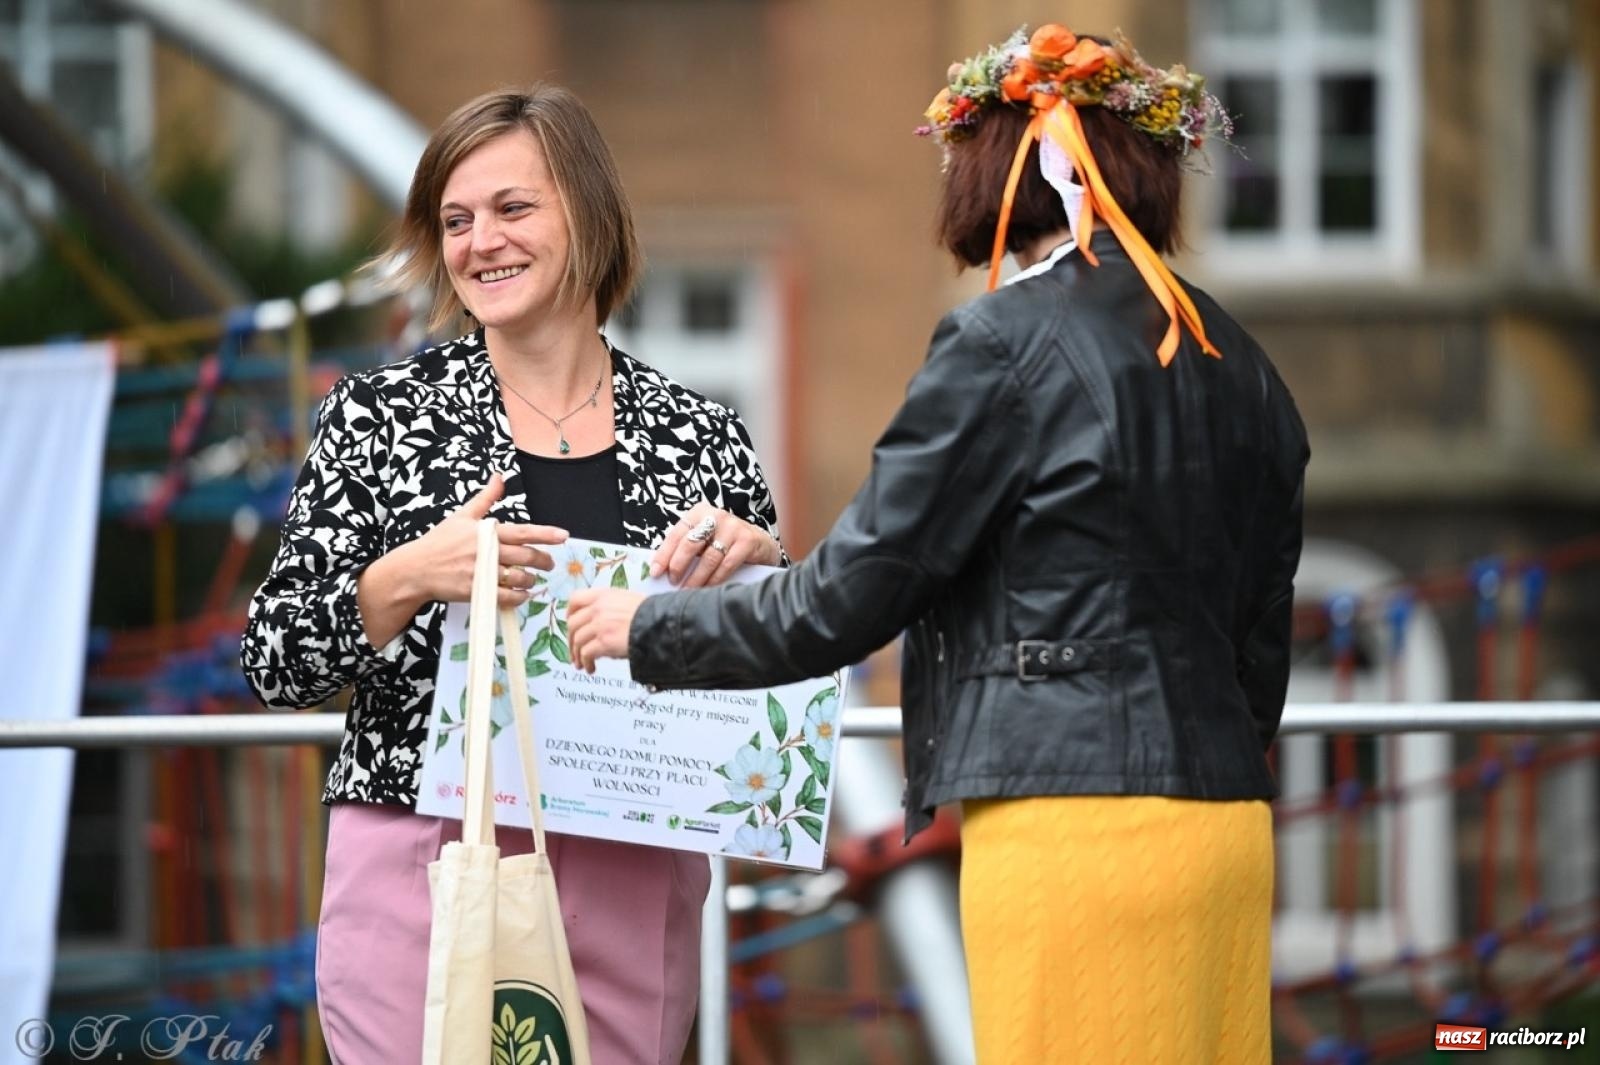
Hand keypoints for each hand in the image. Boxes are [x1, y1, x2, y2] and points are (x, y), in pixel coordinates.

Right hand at [371, 473, 567, 612]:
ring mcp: (481, 573)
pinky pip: (506, 597)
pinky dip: (519, 597)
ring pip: (519, 578)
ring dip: (531, 580)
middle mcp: (487, 552)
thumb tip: (499, 477)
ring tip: (533, 579)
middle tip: (550, 563)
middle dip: (544, 560)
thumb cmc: (439, 542)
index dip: (546, 534)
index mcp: (486, 533)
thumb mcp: (462, 516)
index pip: (523, 531)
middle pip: (526, 557)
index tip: (564, 536)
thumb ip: (485, 499)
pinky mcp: (476, 591)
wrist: (416, 569)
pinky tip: (523, 594)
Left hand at [567, 588, 645, 672]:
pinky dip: (586, 663)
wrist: (660, 624)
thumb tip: (599, 624)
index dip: (569, 613)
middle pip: (573, 624)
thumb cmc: (650, 615)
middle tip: (574, 650)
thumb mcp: (627, 601)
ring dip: (577, 655)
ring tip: (581, 664)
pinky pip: (586, 653)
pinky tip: (591, 668)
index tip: (570, 624)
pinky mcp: (603, 642)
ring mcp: (599, 624)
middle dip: (571, 640)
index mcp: (603, 595)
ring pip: (577, 641)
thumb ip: (609, 608)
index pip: (575, 600)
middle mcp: (598, 608)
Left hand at [651, 502, 779, 588]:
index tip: (655, 572)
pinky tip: (708, 588)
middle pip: (690, 544)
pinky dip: (715, 579)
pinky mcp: (747, 541)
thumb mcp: (704, 539)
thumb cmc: (725, 543)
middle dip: (678, 565)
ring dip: (696, 578)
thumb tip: (662, 570)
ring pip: (709, 558)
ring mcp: (733, 528)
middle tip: (673, 582)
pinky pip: (726, 565)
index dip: (664, 555)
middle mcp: (715, 516)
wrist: (760, 544)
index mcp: (699, 513)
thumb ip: (686, 548)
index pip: (676, 534)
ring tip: (688, 591)